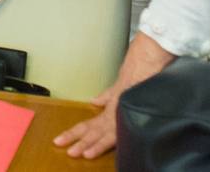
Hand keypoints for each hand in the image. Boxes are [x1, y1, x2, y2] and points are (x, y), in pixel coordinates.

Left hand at [53, 32, 175, 158]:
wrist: (149, 56)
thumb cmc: (139, 66)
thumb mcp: (121, 82)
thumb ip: (109, 95)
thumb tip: (95, 102)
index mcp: (112, 105)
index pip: (91, 123)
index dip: (77, 132)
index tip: (63, 139)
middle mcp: (114, 110)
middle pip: (93, 129)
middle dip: (77, 139)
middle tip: (60, 145)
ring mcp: (120, 112)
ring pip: (101, 134)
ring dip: (87, 144)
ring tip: (74, 153)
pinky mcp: (126, 112)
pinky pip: (114, 134)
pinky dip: (102, 144)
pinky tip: (91, 152)